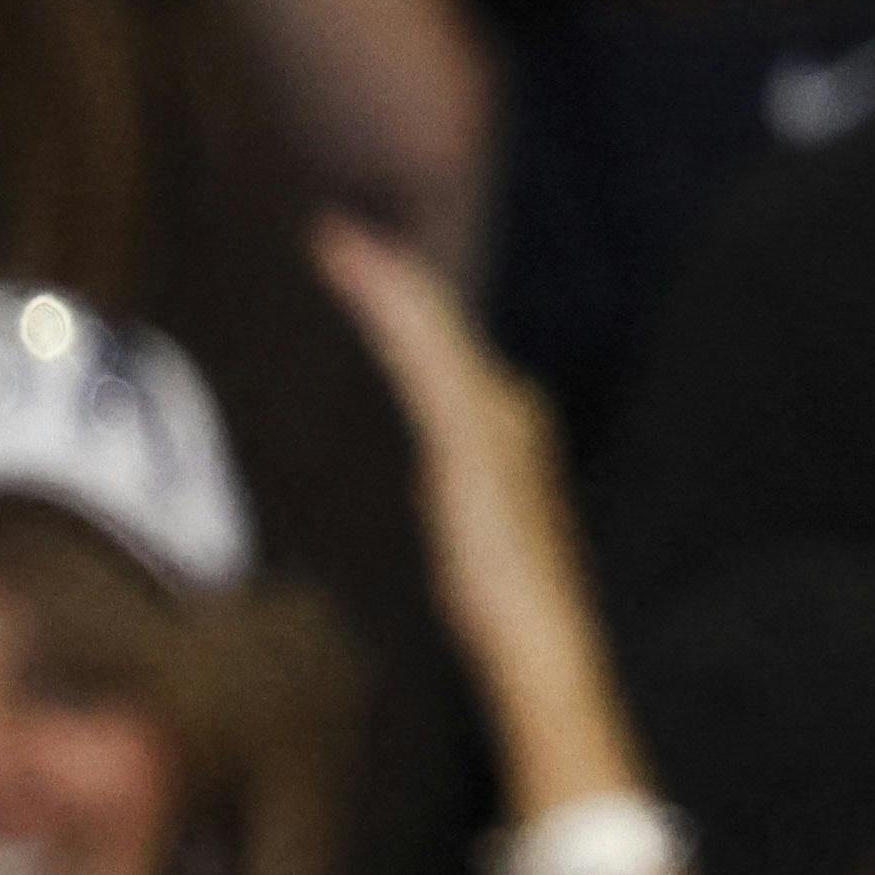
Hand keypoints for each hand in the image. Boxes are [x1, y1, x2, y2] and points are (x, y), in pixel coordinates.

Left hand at [306, 218, 608, 698]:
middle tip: (335, 238)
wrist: (540, 636)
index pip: (443, 355)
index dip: (402, 313)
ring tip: (337, 242)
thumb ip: (465, 500)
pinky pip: (423, 355)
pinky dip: (392, 313)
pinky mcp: (469, 430)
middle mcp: (503, 410)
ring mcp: (487, 417)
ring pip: (430, 331)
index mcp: (500, 430)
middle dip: (389, 281)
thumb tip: (452, 491)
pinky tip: (366, 283)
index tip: (358, 274)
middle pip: (438, 329)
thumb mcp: (472, 541)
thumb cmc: (506, 606)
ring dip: (384, 282)